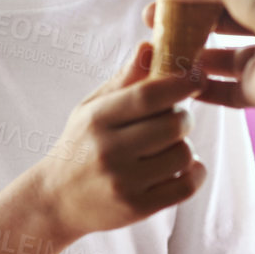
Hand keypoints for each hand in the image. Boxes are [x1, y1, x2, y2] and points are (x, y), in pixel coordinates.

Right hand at [33, 41, 207, 239]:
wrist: (57, 199)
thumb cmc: (80, 145)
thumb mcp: (92, 108)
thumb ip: (124, 80)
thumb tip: (150, 45)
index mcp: (97, 119)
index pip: (148, 95)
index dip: (180, 83)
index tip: (197, 77)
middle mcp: (109, 151)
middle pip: (173, 125)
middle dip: (184, 117)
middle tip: (177, 118)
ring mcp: (123, 182)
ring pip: (182, 154)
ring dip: (185, 146)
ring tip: (169, 146)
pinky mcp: (137, 208)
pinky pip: (185, 186)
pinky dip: (195, 173)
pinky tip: (186, 167)